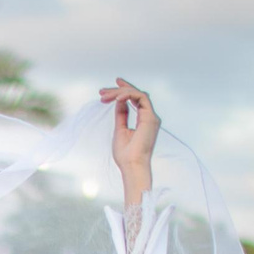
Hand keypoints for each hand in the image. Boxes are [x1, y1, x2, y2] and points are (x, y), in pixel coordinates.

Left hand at [101, 80, 158, 197]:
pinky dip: (128, 95)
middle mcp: (149, 117)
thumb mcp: (120, 129)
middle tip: (102, 91)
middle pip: (136, 95)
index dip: (124, 90)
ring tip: (105, 96)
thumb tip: (118, 102)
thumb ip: (121, 114)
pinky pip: (140, 98)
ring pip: (137, 94)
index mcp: (143, 120)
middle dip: (119, 89)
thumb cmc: (126, 154)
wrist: (131, 165)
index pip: (135, 100)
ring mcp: (151, 117)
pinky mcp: (150, 117)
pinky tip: (116, 99)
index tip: (110, 88)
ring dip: (120, 92)